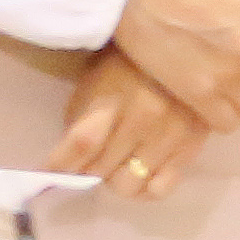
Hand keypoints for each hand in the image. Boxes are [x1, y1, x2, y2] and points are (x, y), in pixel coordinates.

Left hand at [51, 50, 217, 200]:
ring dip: (115, 178)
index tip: (47, 174)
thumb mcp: (95, 82)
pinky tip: (143, 173)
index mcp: (113, 99)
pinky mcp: (192, 146)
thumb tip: (70, 161)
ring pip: (128, 185)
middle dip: (88, 170)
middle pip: (100, 171)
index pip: (81, 144)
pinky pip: (160, 188)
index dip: (59, 166)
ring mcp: (171, 135)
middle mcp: (143, 119)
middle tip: (92, 159)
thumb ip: (82, 121)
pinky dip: (145, 188)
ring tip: (120, 163)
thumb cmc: (129, 65)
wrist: (186, 50)